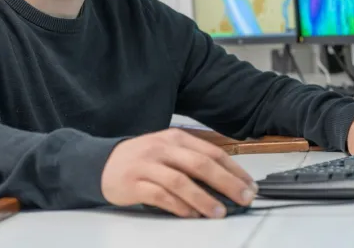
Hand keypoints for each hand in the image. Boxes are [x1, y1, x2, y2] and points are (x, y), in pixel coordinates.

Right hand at [101, 128, 258, 217]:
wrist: (103, 163)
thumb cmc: (143, 159)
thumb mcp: (168, 150)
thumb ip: (194, 161)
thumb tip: (228, 182)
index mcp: (176, 138)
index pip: (212, 152)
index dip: (234, 170)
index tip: (249, 186)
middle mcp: (163, 148)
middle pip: (200, 164)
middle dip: (226, 183)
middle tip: (243, 198)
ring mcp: (147, 165)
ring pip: (181, 181)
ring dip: (203, 198)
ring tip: (219, 212)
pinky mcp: (134, 183)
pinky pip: (160, 196)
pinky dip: (179, 206)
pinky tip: (191, 215)